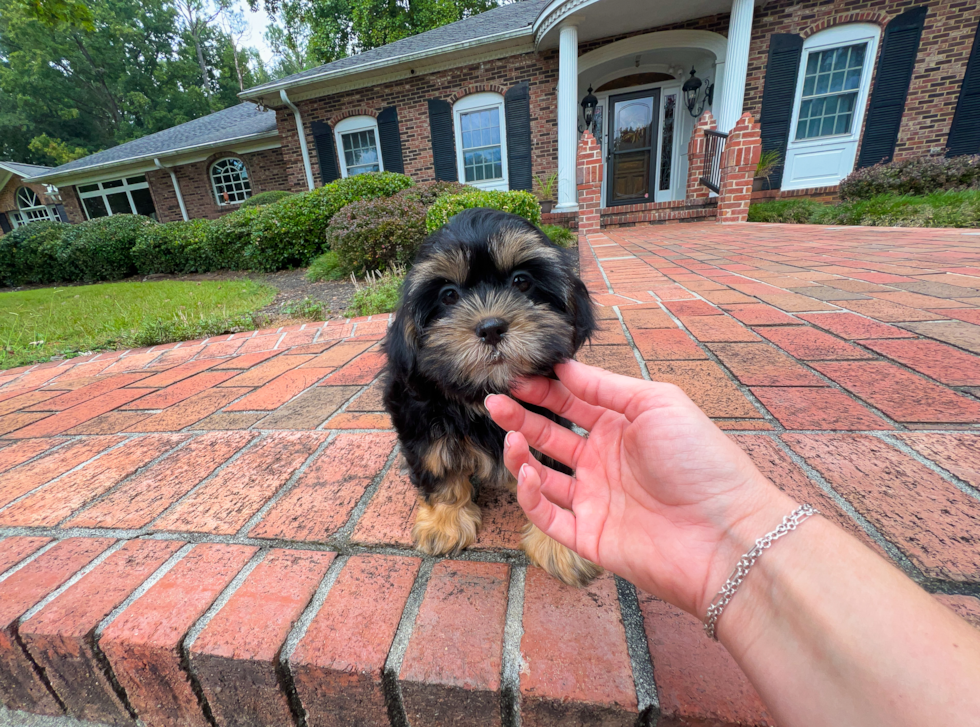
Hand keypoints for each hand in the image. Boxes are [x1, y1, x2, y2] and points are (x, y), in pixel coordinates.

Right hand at [485, 360, 795, 617]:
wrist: (727, 533)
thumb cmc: (702, 461)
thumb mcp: (656, 404)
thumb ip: (606, 387)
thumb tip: (564, 368)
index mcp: (623, 428)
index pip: (572, 402)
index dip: (543, 390)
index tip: (516, 377)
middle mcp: (605, 462)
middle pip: (550, 435)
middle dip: (521, 416)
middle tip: (494, 401)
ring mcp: (595, 500)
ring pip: (542, 475)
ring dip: (520, 454)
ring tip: (510, 433)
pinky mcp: (588, 535)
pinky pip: (547, 515)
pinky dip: (531, 495)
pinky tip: (528, 472)